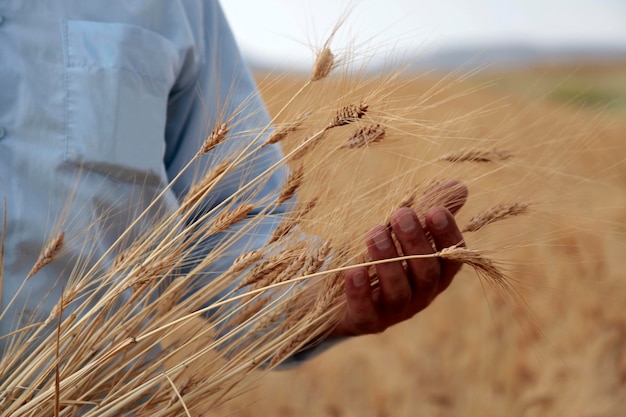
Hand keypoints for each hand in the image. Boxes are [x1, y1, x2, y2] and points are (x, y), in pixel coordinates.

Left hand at [330, 181, 467, 336]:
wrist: (341, 295)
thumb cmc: (384, 256)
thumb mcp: (404, 233)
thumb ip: (429, 210)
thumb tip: (458, 186)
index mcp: (435, 273)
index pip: (452, 258)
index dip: (446, 235)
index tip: (435, 210)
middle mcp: (421, 295)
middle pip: (426, 273)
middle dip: (415, 242)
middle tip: (400, 214)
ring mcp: (394, 311)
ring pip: (398, 291)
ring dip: (388, 260)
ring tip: (374, 232)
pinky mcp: (366, 321)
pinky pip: (366, 310)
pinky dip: (360, 292)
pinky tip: (354, 270)